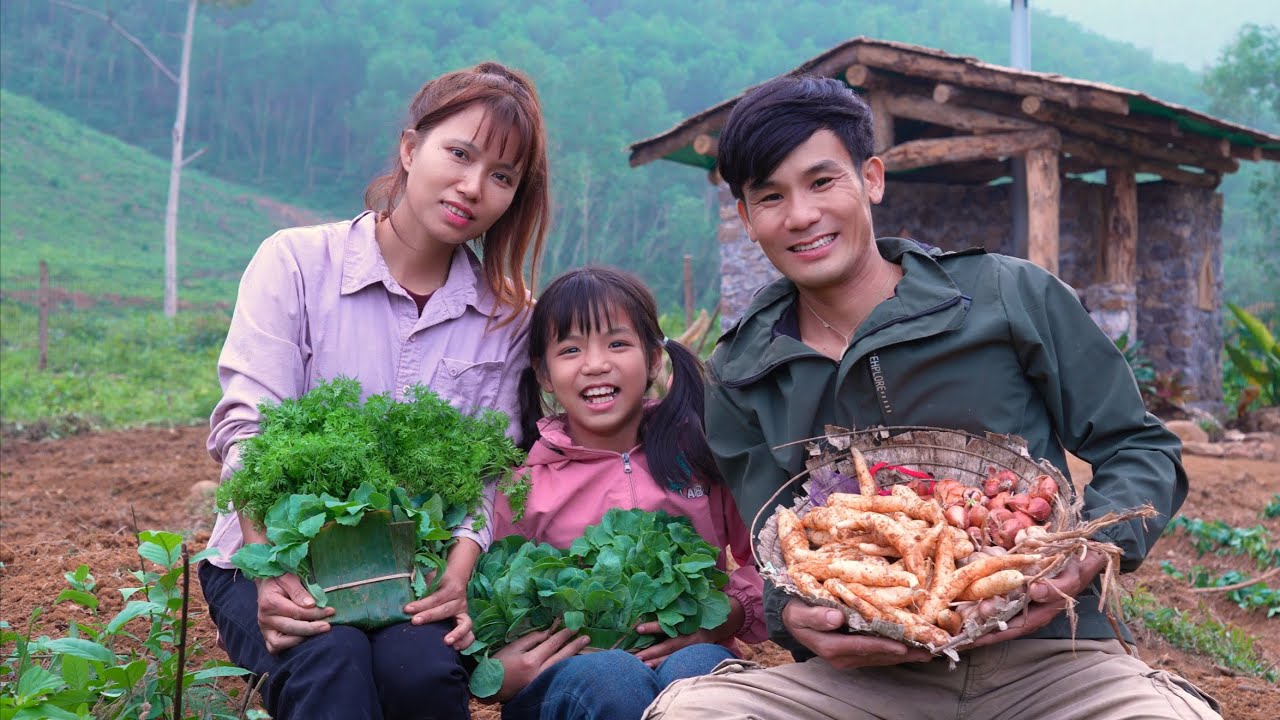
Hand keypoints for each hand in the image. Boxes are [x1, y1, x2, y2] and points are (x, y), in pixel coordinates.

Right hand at [256, 573, 333, 654]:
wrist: (266, 583)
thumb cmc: (280, 578)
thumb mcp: (289, 578)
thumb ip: (298, 591)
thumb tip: (311, 605)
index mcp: (269, 602)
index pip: (296, 612)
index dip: (315, 613)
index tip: (330, 611)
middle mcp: (264, 618)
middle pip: (291, 628)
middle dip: (312, 628)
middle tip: (327, 626)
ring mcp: (264, 629)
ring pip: (280, 643)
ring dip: (300, 639)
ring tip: (317, 632)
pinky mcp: (267, 635)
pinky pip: (274, 648)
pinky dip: (289, 646)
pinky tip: (305, 638)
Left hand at [404, 570, 471, 648]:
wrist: (457, 579)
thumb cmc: (440, 581)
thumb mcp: (431, 579)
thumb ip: (422, 588)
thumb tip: (405, 598)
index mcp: (450, 588)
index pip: (435, 598)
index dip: (421, 604)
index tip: (407, 609)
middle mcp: (459, 601)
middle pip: (445, 610)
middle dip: (430, 616)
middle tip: (415, 621)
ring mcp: (464, 612)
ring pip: (465, 623)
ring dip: (457, 633)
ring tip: (447, 642)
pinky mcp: (465, 622)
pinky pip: (470, 634)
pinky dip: (465, 642)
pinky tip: (455, 648)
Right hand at [488, 628, 590, 702]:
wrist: (489, 687)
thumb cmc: (498, 664)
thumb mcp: (512, 648)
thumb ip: (531, 639)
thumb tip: (548, 633)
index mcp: (530, 661)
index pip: (552, 644)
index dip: (563, 634)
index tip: (572, 626)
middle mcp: (539, 674)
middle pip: (561, 657)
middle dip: (574, 645)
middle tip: (586, 637)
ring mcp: (541, 683)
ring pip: (562, 667)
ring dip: (573, 656)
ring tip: (582, 646)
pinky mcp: (541, 689)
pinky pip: (557, 675)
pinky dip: (565, 666)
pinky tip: (572, 661)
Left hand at [632, 597, 744, 667]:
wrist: (726, 619)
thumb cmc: (703, 607)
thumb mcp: (692, 602)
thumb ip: (676, 603)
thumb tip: (652, 594)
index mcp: (689, 621)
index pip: (669, 625)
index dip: (653, 627)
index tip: (638, 628)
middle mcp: (692, 636)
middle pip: (670, 646)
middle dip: (652, 652)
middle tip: (635, 657)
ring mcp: (694, 647)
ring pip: (674, 657)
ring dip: (658, 662)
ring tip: (642, 666)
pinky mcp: (695, 653)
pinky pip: (680, 661)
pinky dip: (667, 665)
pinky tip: (655, 669)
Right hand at [781, 599, 930, 669]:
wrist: (790, 619)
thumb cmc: (796, 612)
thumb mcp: (799, 612)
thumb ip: (816, 616)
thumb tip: (836, 617)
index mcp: (830, 647)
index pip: (862, 646)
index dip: (884, 646)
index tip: (904, 645)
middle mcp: (842, 657)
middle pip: (877, 655)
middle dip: (903, 653)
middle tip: (928, 649)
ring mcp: (849, 657)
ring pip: (880, 657)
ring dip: (904, 654)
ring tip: (927, 650)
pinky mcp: (854, 654)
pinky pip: (877, 654)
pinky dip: (894, 651)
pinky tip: (910, 648)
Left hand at [966, 549, 1107, 647]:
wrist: (1081, 557)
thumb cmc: (1075, 570)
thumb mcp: (1069, 579)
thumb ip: (1053, 589)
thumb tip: (1034, 591)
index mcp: (1039, 614)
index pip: (1011, 629)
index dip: (990, 636)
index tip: (970, 641)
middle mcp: (1027, 610)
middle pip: (998, 622)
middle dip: (977, 625)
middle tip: (957, 626)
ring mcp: (1020, 599)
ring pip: (995, 610)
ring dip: (976, 613)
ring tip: (955, 617)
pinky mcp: (1016, 587)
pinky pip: (997, 594)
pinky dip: (982, 595)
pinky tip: (966, 594)